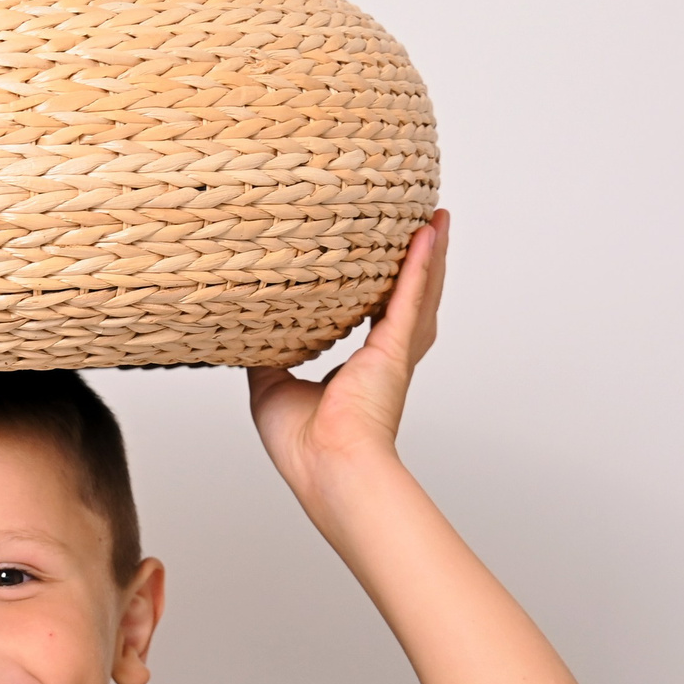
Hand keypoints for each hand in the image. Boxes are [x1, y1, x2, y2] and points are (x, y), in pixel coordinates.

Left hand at [246, 212, 448, 512]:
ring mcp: (393, 352)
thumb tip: (246, 334)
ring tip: (437, 218)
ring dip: (431, 254)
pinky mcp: (393, 350)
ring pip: (420, 291)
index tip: (386, 261)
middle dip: (421, 263)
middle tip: (426, 226)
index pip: (378, 318)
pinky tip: (428, 233)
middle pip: (411, 298)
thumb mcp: (271, 388)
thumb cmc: (303, 445)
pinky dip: (420, 264)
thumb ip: (267, 355)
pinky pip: (409, 296)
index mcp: (362, 372)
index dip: (386, 290)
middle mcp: (384, 359)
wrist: (326, 466)